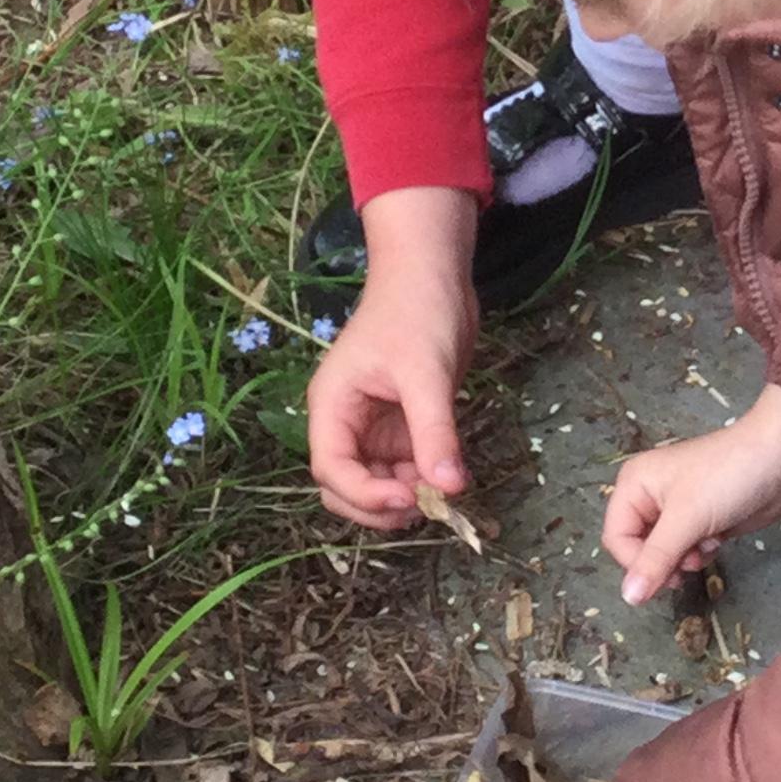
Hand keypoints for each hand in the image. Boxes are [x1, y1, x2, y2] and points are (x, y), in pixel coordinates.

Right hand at [306, 189, 480, 529]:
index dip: (364, 494)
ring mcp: (373, 428)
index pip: (331, 468)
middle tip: (427, 505)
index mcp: (333, 406)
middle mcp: (346, 423)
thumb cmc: (417, 311)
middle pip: (346, 488)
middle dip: (380, 505)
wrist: (434, 275)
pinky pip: (404, 469)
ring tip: (442, 487)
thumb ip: (434, 432)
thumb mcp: (426, 373)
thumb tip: (449, 488)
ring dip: (405, 497)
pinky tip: (449, 474)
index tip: (409, 498)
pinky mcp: (401, 427)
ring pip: (377, 485)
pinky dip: (424, 480)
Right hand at [602, 385, 780, 603]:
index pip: (616, 538)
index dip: (636, 562)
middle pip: (638, 548)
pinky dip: (700, 552)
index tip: (665, 575)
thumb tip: (628, 598)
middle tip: (688, 562)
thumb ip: (656, 559)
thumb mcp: (687, 518)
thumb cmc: (727, 478)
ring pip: (664, 554)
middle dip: (663, 561)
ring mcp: (677, 509)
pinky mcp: (702, 520)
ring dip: (684, 559)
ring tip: (706, 545)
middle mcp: (650, 497)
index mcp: (634, 485)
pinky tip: (718, 540)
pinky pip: (686, 550)